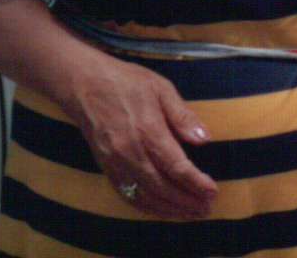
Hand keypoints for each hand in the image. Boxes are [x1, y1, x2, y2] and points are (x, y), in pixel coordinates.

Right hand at [64, 52, 218, 219]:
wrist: (84, 85)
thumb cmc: (126, 82)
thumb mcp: (161, 88)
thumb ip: (182, 116)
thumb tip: (204, 139)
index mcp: (148, 131)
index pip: (176, 166)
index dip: (196, 183)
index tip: (212, 192)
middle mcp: (130, 152)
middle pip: (162, 187)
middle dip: (186, 202)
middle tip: (207, 208)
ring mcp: (115, 163)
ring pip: (145, 197)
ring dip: (169, 210)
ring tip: (190, 214)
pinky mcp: (106, 168)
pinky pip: (127, 195)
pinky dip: (147, 207)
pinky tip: (162, 210)